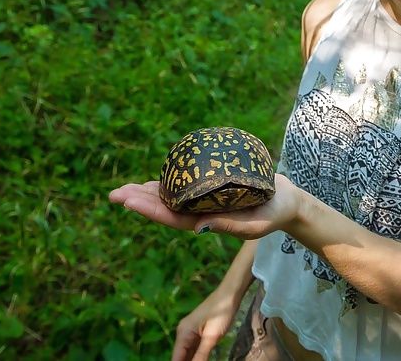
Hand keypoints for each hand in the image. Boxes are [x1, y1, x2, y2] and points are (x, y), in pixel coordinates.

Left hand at [108, 174, 301, 238]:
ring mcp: (204, 199)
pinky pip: (186, 182)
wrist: (287, 202)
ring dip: (147, 191)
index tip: (128, 201)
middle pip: (164, 206)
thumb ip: (229, 226)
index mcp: (207, 223)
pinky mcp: (212, 186)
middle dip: (139, 199)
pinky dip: (169, 178)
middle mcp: (201, 211)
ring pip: (170, 195)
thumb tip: (198, 227)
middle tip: (113, 194)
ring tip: (124, 187)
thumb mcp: (254, 225)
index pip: (172, 218)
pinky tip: (156, 174)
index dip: (149, 209)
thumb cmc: (273, 215)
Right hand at [170, 288, 241, 360]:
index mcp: (183, 333)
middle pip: (181, 356)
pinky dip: (197, 356)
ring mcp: (191, 332)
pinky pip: (194, 348)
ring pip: (188, 353)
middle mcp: (183, 333)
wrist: (230, 294)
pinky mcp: (199, 332)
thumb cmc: (221, 313)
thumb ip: (201, 355)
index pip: (176, 358)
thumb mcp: (212, 336)